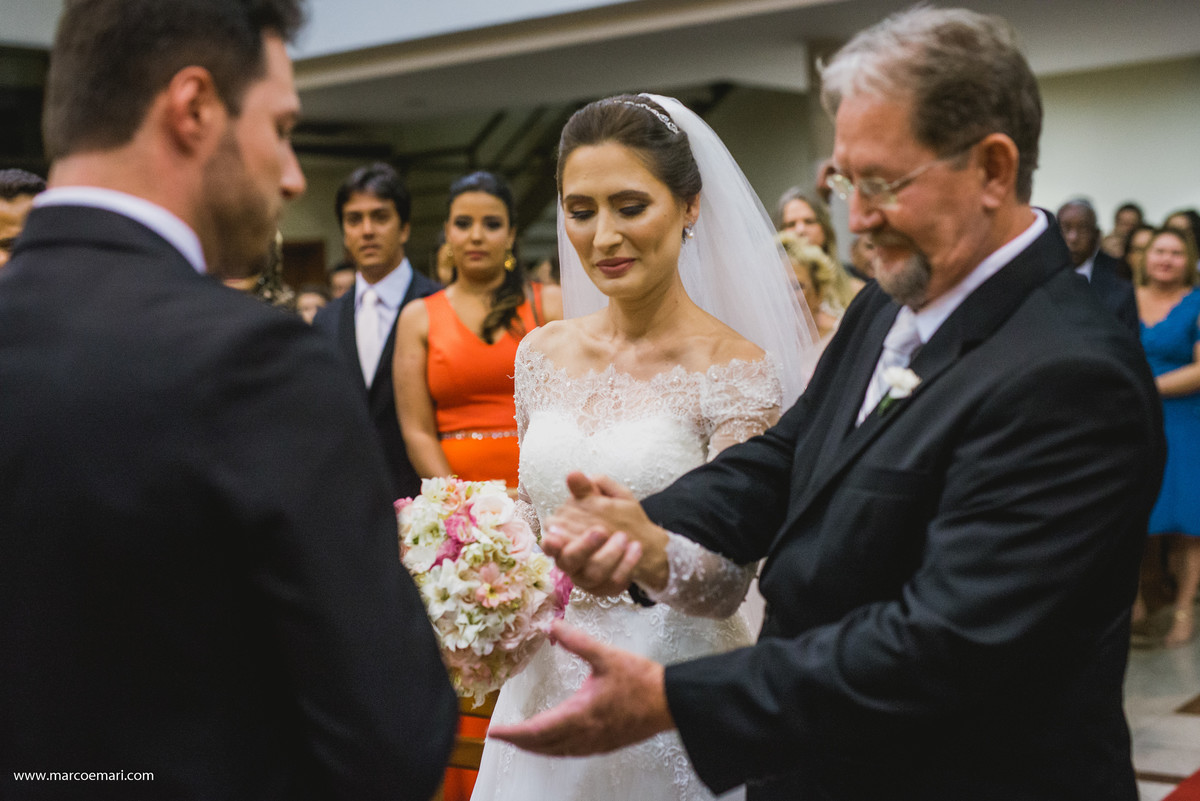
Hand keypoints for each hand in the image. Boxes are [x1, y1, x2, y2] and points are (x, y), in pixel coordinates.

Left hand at [488, 620, 672, 754]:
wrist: (671, 702)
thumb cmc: (641, 679)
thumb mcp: (606, 655)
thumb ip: (577, 641)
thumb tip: (552, 625)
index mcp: (580, 714)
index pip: (537, 730)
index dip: (513, 733)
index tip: (494, 731)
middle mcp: (584, 734)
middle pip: (543, 746)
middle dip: (519, 742)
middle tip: (500, 735)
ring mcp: (596, 743)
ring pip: (557, 752)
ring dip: (536, 748)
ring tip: (521, 740)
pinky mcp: (606, 745)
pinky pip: (572, 752)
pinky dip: (555, 749)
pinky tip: (554, 742)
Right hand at [543, 472, 668, 594]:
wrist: (639, 540)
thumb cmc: (612, 517)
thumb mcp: (603, 498)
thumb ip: (587, 489)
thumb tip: (573, 474)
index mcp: (562, 539)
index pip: (550, 545)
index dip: (552, 544)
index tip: (556, 536)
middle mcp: (570, 562)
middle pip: (569, 561)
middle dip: (584, 547)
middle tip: (602, 530)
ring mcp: (586, 578)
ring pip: (593, 573)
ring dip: (610, 555)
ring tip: (625, 538)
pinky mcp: (604, 588)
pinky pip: (614, 582)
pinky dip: (626, 565)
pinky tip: (636, 549)